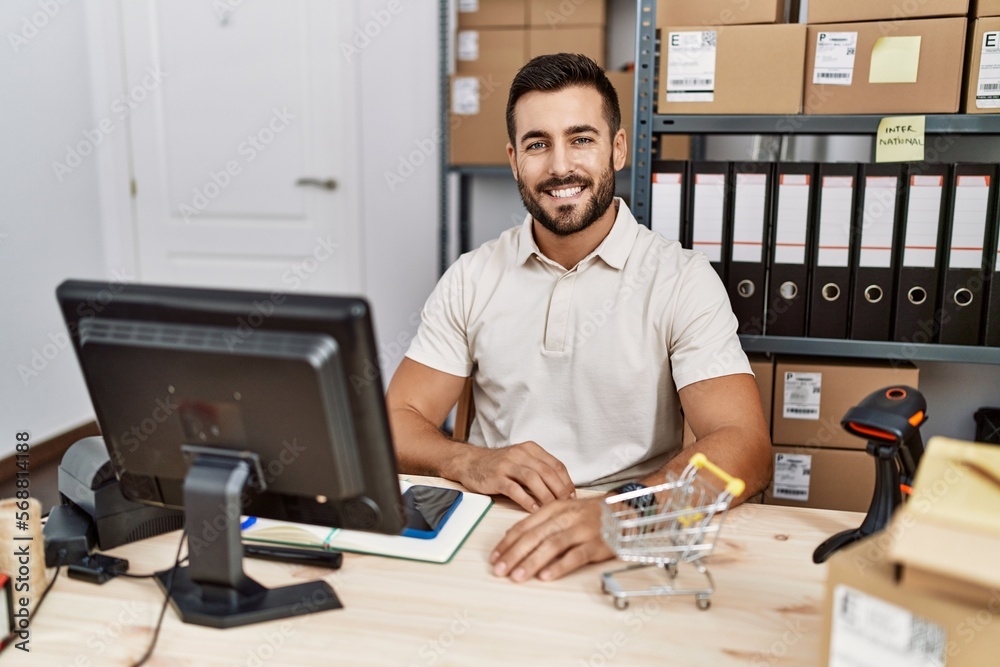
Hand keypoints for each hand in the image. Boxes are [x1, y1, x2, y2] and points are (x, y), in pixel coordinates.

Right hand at [447, 441, 574, 511]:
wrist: (469, 462)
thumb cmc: (498, 465)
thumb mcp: (521, 460)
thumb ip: (538, 470)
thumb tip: (562, 489)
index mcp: (530, 449)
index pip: (555, 464)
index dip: (567, 481)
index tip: (572, 496)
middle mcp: (520, 454)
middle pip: (547, 472)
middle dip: (560, 490)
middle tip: (567, 505)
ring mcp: (507, 465)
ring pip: (533, 479)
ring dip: (546, 495)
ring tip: (553, 509)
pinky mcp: (495, 477)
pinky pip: (514, 489)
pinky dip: (527, 500)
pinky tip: (534, 510)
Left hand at [489, 498, 613, 581]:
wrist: (625, 509)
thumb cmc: (590, 513)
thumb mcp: (563, 510)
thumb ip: (540, 522)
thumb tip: (511, 537)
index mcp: (554, 508)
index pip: (524, 526)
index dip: (507, 542)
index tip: (494, 557)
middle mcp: (566, 517)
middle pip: (534, 536)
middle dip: (513, 554)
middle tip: (499, 570)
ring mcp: (581, 530)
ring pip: (551, 545)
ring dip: (531, 562)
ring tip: (517, 576)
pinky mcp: (597, 543)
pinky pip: (575, 556)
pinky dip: (559, 566)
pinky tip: (546, 576)